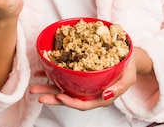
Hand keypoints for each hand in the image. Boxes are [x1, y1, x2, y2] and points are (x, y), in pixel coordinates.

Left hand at [29, 47, 151, 110]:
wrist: (128, 58)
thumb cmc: (128, 69)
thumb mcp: (129, 78)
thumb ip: (119, 88)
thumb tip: (106, 95)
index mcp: (100, 97)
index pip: (83, 104)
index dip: (70, 102)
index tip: (59, 96)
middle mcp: (89, 93)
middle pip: (69, 98)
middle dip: (52, 97)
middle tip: (38, 94)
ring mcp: (83, 84)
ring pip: (63, 88)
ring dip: (48, 86)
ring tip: (34, 85)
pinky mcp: (79, 75)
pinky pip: (64, 76)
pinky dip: (52, 74)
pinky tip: (42, 70)